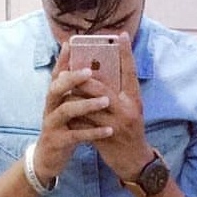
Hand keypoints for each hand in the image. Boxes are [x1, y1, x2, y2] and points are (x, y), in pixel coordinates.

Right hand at [33, 42, 113, 184]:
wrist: (48, 159)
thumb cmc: (63, 129)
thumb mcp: (67, 108)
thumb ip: (75, 92)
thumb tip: (90, 70)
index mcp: (54, 97)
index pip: (57, 74)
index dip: (62, 59)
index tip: (70, 43)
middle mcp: (50, 107)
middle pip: (56, 87)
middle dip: (72, 78)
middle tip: (90, 72)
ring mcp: (52, 124)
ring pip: (66, 110)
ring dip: (86, 104)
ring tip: (106, 101)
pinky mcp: (58, 141)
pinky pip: (75, 135)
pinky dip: (92, 132)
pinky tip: (108, 130)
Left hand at [76, 33, 154, 180]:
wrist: (134, 162)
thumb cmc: (131, 131)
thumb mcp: (132, 108)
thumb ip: (119, 92)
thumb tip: (101, 72)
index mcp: (135, 100)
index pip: (131, 72)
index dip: (126, 53)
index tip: (121, 35)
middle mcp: (126, 111)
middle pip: (101, 89)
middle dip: (83, 78)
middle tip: (69, 69)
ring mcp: (115, 126)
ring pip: (89, 106)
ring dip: (74, 96)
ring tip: (61, 87)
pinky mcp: (104, 139)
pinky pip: (83, 125)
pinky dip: (73, 116)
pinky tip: (63, 110)